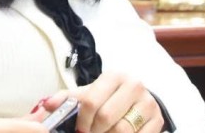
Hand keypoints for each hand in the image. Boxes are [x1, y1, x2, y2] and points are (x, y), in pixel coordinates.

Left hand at [37, 72, 162, 132]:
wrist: (137, 101)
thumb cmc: (108, 97)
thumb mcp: (89, 93)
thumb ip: (67, 99)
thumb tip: (46, 105)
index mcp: (114, 76)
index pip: (91, 101)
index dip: (81, 120)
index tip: (79, 129)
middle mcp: (134, 86)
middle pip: (107, 117)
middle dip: (94, 131)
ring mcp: (148, 104)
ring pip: (122, 130)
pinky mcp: (158, 121)